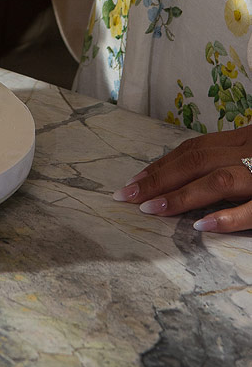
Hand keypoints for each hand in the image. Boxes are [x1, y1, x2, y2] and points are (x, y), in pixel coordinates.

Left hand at [113, 127, 251, 232]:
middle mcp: (250, 151)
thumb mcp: (251, 153)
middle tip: (128, 196)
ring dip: (181, 195)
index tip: (135, 180)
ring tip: (151, 209)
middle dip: (159, 179)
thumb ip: (226, 161)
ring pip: (218, 180)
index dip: (163, 164)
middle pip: (197, 161)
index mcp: (243, 140)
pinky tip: (201, 226)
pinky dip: (226, 217)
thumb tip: (185, 178)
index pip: (195, 149)